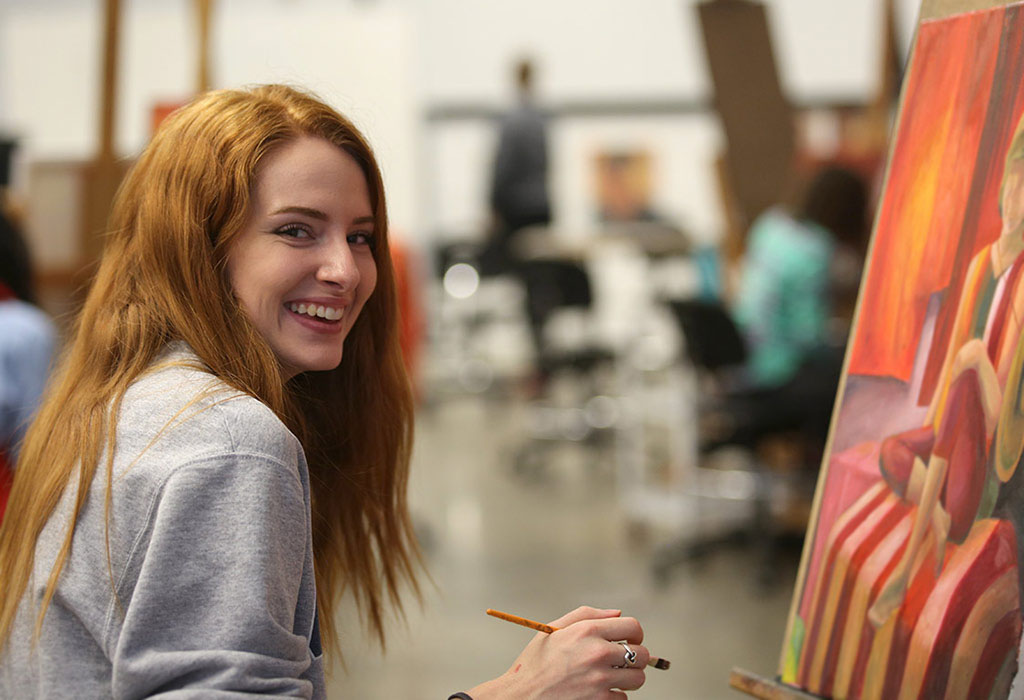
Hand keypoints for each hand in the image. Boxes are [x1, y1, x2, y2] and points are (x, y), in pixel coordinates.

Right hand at [470, 606, 649, 698]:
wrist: (521, 697)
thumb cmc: (535, 663)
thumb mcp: (554, 629)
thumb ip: (588, 615)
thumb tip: (617, 614)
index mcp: (587, 631)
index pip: (633, 627)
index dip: (635, 634)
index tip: (629, 640)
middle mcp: (597, 653)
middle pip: (642, 654)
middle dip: (635, 658)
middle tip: (621, 662)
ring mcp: (600, 680)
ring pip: (638, 678)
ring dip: (628, 679)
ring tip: (609, 677)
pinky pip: (623, 698)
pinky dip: (614, 696)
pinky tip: (597, 691)